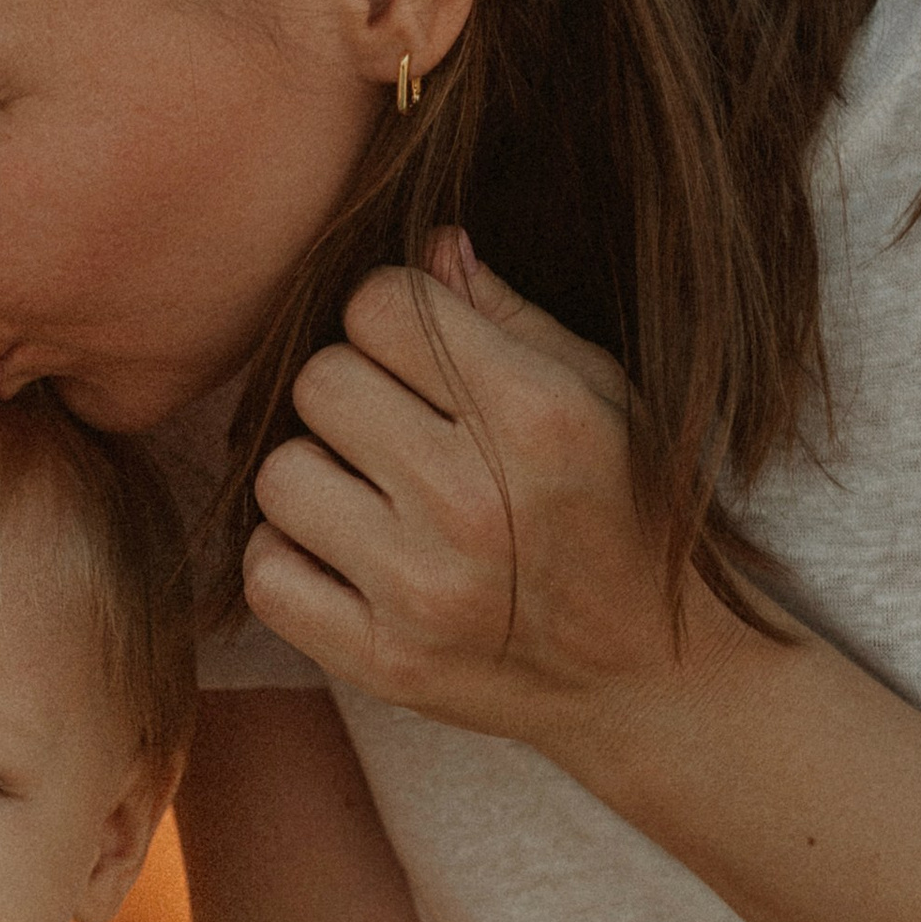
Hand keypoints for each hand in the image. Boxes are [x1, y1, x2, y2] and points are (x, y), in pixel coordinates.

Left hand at [242, 235, 745, 762]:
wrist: (654, 677)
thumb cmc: (628, 514)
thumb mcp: (605, 397)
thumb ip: (509, 317)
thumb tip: (427, 244)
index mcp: (536, 416)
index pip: (380, 304)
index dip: (390, 318)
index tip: (418, 356)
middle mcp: (473, 500)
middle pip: (319, 380)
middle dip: (351, 393)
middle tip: (397, 431)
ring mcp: (422, 589)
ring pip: (279, 473)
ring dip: (316, 477)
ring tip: (374, 497)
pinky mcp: (382, 661)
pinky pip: (266, 573)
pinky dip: (291, 558)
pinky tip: (348, 556)